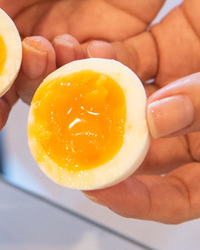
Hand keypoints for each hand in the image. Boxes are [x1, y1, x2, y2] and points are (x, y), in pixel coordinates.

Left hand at [81, 0, 199, 223]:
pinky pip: (129, 57)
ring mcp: (177, 88)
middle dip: (97, 138)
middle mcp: (193, 127)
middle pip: (137, 146)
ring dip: (92, 91)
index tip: (100, 190)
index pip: (177, 195)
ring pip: (125, 100)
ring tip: (67, 81)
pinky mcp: (166, 48)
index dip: (138, 201)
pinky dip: (107, 55)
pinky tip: (90, 50)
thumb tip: (155, 118)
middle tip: (64, 132)